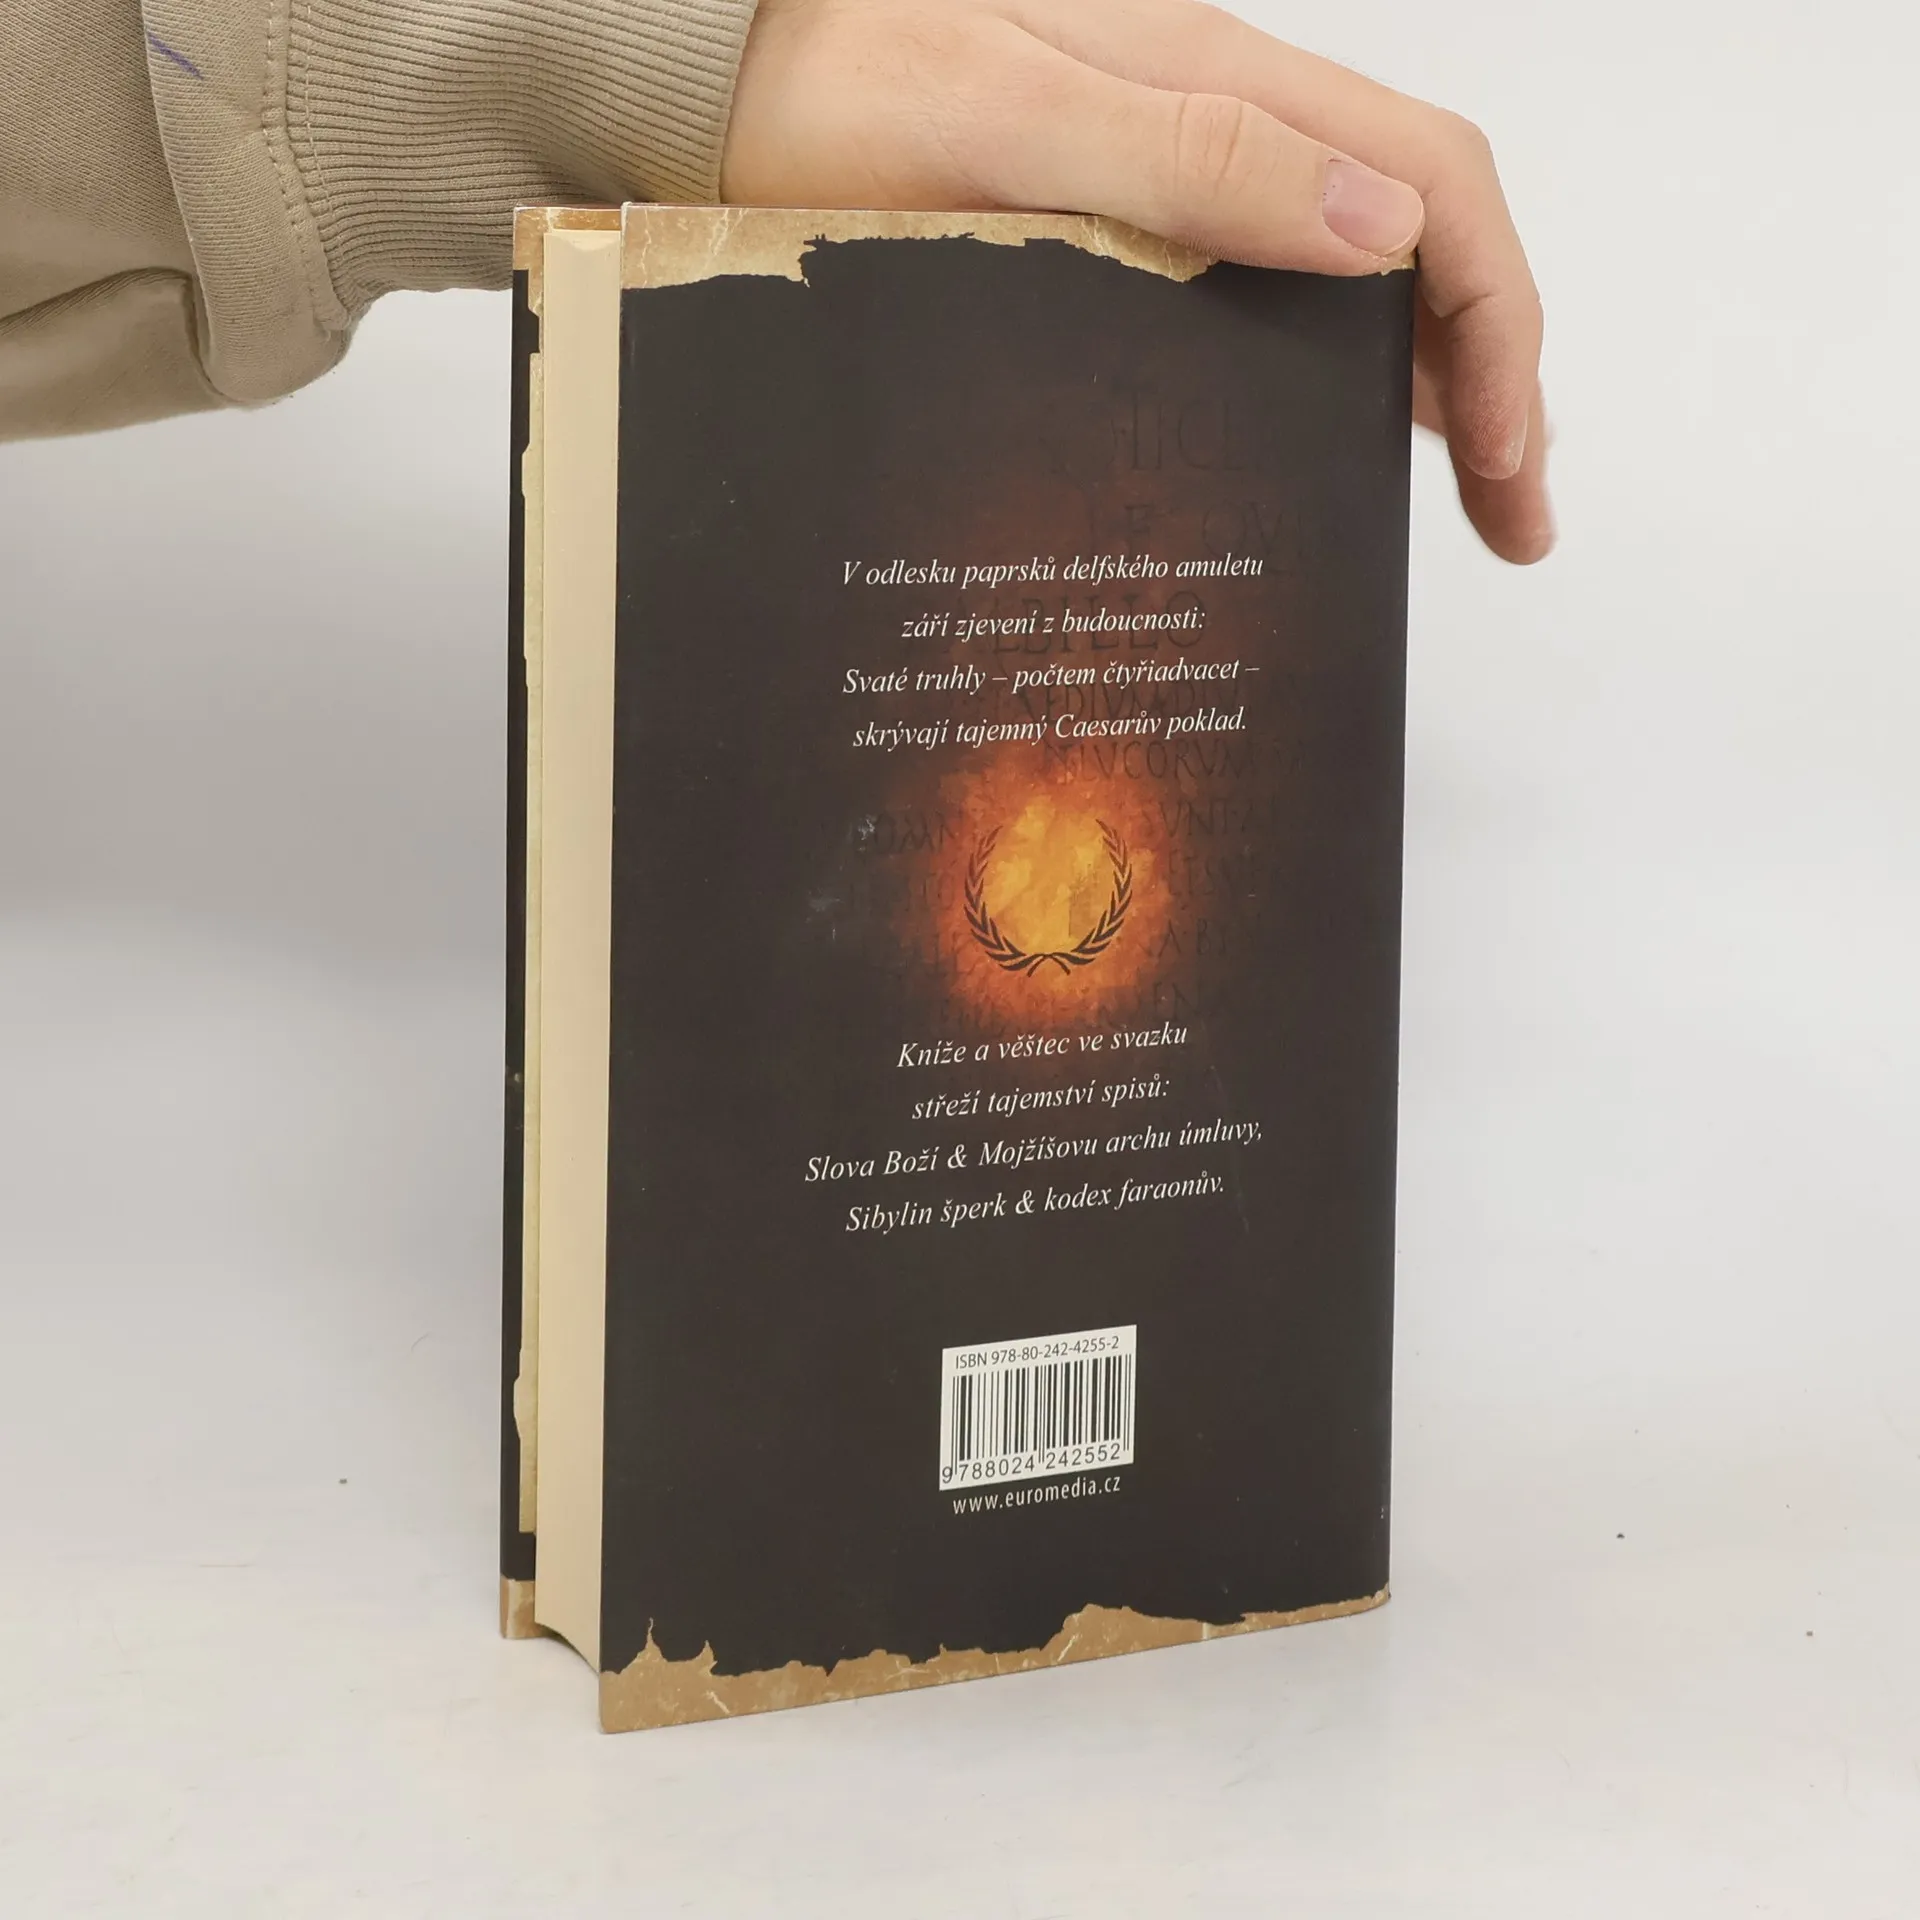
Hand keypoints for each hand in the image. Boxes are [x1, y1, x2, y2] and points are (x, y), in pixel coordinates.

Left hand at [722, 0, 1550, 563]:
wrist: (716, 71)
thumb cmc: (827, 89)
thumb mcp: (1003, 119)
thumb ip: (1184, 157)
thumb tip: (1371, 228)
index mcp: (1222, 83)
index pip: (1433, 191)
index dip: (1502, 330)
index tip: (1513, 467)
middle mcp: (1220, 119)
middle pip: (1420, 232)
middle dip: (1496, 371)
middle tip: (1511, 515)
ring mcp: (1174, 169)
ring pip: (1354, 266)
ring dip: (1428, 375)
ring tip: (1456, 496)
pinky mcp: (1124, 219)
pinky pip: (1265, 289)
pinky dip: (1332, 364)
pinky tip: (1330, 436)